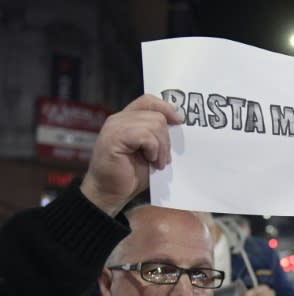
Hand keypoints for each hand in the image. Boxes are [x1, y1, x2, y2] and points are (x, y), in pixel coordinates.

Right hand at [80, 94, 181, 216]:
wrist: (111, 192)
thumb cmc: (131, 174)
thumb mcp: (151, 151)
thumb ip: (159, 136)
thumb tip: (178, 125)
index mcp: (127, 119)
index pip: (149, 100)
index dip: (167, 108)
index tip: (179, 122)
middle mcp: (119, 119)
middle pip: (156, 115)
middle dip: (167, 139)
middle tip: (163, 159)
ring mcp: (115, 127)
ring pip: (154, 124)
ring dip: (161, 147)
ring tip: (157, 162)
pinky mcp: (114, 138)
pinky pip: (145, 135)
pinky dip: (153, 149)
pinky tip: (150, 161)